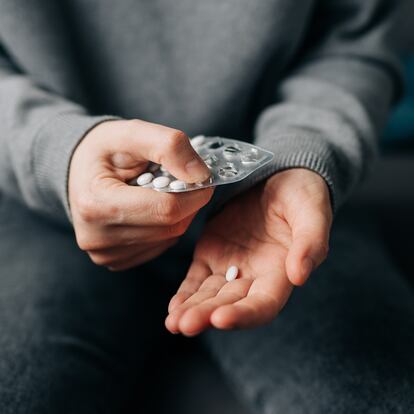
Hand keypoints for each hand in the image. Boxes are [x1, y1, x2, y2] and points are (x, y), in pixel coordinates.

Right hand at [69, 119, 212, 270]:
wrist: (77, 171)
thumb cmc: (103, 150)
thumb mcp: (132, 132)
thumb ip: (169, 146)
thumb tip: (201, 175)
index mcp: (97, 203)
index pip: (166, 209)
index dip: (194, 193)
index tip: (201, 177)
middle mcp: (98, 237)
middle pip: (170, 227)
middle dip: (187, 203)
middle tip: (180, 180)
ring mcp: (106, 254)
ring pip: (168, 238)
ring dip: (176, 215)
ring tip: (158, 192)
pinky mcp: (115, 260)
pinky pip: (159, 246)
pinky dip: (164, 227)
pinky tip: (150, 209)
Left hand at [166, 168, 331, 334]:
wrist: (277, 175)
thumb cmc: (301, 194)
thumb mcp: (312, 213)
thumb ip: (310, 243)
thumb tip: (299, 276)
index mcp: (280, 273)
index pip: (263, 304)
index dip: (244, 314)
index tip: (221, 318)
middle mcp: (254, 277)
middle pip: (230, 304)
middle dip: (208, 316)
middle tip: (184, 324)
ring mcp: (230, 267)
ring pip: (210, 295)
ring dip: (192, 310)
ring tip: (173, 323)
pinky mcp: (211, 253)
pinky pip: (196, 278)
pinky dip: (185, 293)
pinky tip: (173, 307)